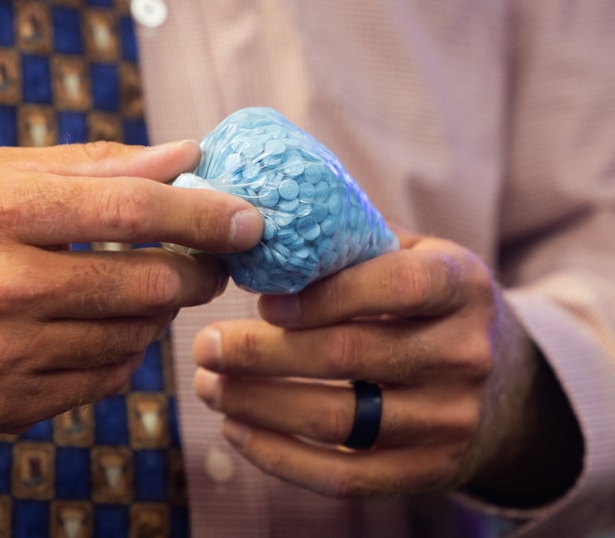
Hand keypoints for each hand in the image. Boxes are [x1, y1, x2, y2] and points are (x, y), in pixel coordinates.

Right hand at [0, 141, 262, 435]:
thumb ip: (93, 165)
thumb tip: (186, 156)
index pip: (130, 210)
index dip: (203, 214)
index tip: (250, 219)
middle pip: (146, 284)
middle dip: (198, 271)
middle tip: (211, 259)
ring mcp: (1, 358)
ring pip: (134, 337)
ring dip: (158, 311)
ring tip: (145, 287)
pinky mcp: (5, 409)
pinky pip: (106, 379)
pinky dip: (125, 350)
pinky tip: (106, 326)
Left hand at [193, 228, 580, 503]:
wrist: (502, 383)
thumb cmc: (428, 305)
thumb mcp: (412, 256)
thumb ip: (351, 243)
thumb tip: (256, 231)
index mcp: (463, 284)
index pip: (396, 284)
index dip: (324, 294)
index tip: (262, 301)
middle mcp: (466, 355)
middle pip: (350, 356)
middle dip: (262, 353)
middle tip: (204, 346)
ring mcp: (451, 421)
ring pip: (337, 421)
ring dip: (257, 405)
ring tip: (208, 386)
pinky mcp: (429, 472)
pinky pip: (343, 477)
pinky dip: (279, 456)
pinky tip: (236, 431)